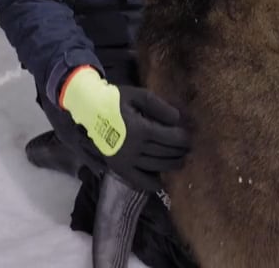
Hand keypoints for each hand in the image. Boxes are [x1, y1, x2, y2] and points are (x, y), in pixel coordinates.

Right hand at [59, 67, 190, 191]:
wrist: (89, 109)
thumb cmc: (115, 100)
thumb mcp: (139, 95)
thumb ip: (159, 106)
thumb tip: (177, 119)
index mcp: (140, 129)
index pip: (170, 138)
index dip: (183, 139)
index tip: (190, 138)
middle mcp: (134, 148)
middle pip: (165, 153)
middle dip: (180, 151)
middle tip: (188, 149)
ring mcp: (125, 160)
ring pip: (155, 167)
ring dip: (171, 165)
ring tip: (181, 161)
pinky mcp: (118, 167)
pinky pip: (137, 180)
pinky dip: (150, 184)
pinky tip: (160, 182)